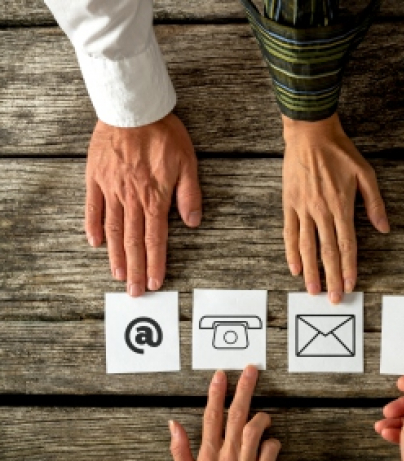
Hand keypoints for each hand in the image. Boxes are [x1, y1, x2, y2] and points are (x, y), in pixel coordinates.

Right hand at [86, 113, 201, 296]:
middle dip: (134, 269)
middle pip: (133, 241)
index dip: (155, 263)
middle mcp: (131, 198)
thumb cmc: (163, 134)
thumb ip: (190, 195)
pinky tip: (96, 243)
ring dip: (116, 255)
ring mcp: (111, 189)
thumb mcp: (188, 163)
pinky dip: (94, 226)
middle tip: (133, 291)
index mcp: (154, 197)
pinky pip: (92, 207)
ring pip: (113, 230)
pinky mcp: (96, 177)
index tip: (153, 282)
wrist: (132, 108)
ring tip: (117, 275)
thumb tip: (193, 222)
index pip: (155, 239)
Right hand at [169, 366, 280, 460]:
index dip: (216, 393)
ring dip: (261, 417)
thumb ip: (180, 449)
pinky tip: (268, 444)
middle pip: (237, 415)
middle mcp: (227, 456)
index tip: (221, 374)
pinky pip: (272, 449)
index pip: (211, 416)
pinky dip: (272, 442)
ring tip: (262, 416)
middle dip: (244, 389)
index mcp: (208, 456)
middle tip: (251, 370)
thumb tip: (173, 424)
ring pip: (257, 429)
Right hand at [282, 113, 388, 303]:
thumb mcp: (365, 174)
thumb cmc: (340, 152)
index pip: (347, 244)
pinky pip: (289, 233)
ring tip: (313, 291)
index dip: (348, 267)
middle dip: (331, 277)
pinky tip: (295, 267)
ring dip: (311, 271)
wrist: (310, 133)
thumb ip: (374, 203)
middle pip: (327, 252)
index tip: (351, 284)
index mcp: (341, 206)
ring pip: (306, 247)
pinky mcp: (289, 204)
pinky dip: (291, 252)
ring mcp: (303, 209)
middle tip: (334, 298)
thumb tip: (384, 228)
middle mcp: (321, 211)